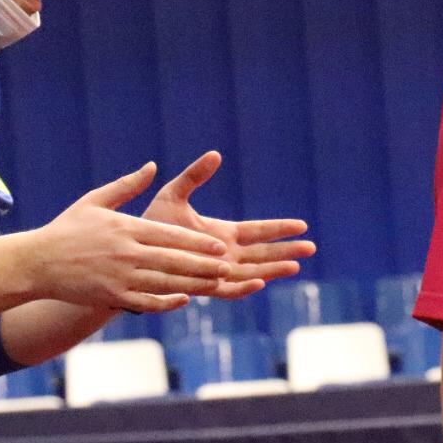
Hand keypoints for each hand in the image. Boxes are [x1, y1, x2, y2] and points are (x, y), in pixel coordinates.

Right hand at [28, 162, 232, 312]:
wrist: (37, 261)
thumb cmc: (67, 228)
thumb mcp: (95, 200)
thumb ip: (127, 185)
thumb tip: (152, 166)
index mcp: (125, 227)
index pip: (170, 235)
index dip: (197, 242)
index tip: (220, 246)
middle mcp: (126, 252)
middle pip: (173, 260)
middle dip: (203, 265)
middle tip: (228, 267)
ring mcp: (119, 277)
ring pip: (164, 282)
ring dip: (193, 283)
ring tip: (215, 284)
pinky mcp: (111, 296)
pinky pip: (145, 301)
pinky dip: (166, 302)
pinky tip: (184, 299)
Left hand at [142, 151, 315, 298]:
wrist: (130, 250)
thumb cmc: (151, 223)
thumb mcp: (175, 193)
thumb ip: (195, 175)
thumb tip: (215, 154)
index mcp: (222, 232)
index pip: (258, 231)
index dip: (279, 228)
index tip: (302, 225)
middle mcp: (224, 253)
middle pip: (262, 253)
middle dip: (287, 250)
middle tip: (312, 247)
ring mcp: (215, 271)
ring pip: (252, 272)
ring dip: (273, 268)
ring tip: (296, 265)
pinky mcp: (202, 285)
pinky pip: (228, 289)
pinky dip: (244, 286)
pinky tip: (261, 281)